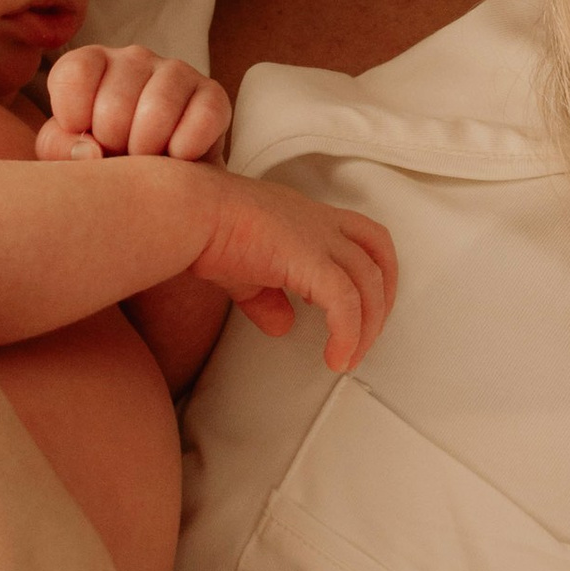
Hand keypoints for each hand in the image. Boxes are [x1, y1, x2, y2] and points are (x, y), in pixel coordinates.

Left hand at [38, 45, 230, 161]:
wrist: (158, 185)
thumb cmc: (104, 161)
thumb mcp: (66, 156)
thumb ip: (59, 148)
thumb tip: (92, 151)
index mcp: (91, 64)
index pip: (73, 75)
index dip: (73, 118)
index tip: (84, 138)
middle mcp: (133, 58)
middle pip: (114, 104)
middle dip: (114, 145)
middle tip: (120, 154)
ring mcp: (176, 71)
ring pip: (157, 110)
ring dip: (148, 150)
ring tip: (147, 159)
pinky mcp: (212, 94)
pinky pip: (203, 118)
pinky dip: (187, 149)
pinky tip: (178, 157)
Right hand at [192, 175, 395, 372]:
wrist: (186, 212)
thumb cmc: (202, 231)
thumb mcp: (243, 272)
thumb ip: (267, 299)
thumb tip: (283, 325)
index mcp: (306, 217)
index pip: (362, 236)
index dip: (371, 271)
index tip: (360, 307)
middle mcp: (319, 221)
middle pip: (379, 254)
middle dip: (383, 298)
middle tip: (368, 337)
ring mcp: (317, 236)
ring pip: (368, 281)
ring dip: (367, 326)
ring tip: (350, 357)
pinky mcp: (308, 257)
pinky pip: (345, 301)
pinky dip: (348, 332)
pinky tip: (336, 356)